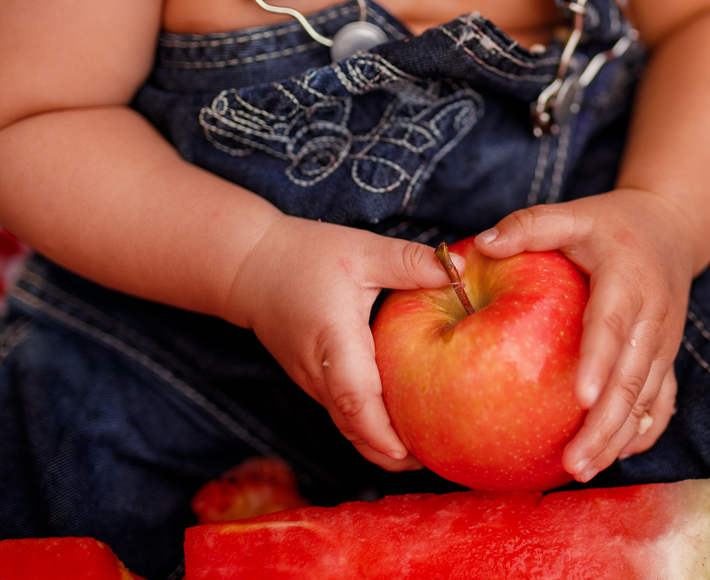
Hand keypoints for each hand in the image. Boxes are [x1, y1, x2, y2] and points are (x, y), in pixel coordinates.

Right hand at [225, 216, 461, 471]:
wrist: (249, 268)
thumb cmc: (306, 256)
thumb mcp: (362, 250)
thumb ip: (409, 262)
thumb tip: (460, 271)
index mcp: (334, 340)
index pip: (355, 396)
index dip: (380, 429)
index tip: (409, 451)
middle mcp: (320, 371)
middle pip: (354, 426)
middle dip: (391, 452)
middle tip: (437, 459)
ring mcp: (314, 382)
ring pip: (348, 425)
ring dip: (382, 444)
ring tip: (429, 450)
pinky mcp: (316, 382)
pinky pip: (344, 413)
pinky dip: (371, 428)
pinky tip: (403, 424)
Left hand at [475, 189, 694, 482]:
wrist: (671, 228)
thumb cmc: (610, 224)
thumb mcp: (573, 213)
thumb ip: (529, 226)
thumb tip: (481, 244)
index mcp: (627, 278)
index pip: (611, 324)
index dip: (599, 361)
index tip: (580, 397)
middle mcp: (652, 316)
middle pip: (631, 377)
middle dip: (605, 423)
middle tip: (573, 461)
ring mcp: (664, 342)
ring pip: (647, 398)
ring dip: (619, 436)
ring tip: (584, 468)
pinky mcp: (666, 357)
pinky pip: (662, 400)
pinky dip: (644, 430)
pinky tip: (617, 454)